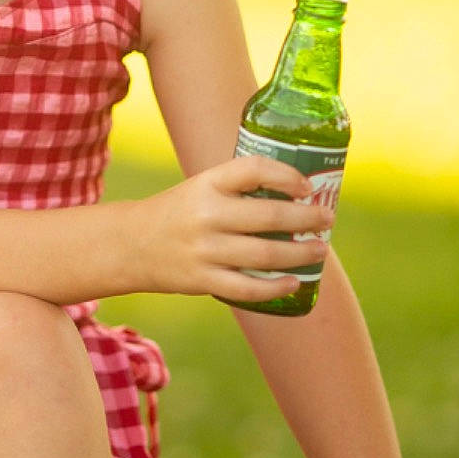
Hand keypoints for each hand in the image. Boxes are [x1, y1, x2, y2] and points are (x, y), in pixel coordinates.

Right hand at [134, 158, 332, 302]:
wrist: (131, 245)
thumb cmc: (179, 213)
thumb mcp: (200, 188)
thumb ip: (238, 189)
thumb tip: (296, 193)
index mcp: (206, 183)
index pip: (253, 169)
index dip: (286, 176)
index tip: (307, 186)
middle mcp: (206, 214)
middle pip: (270, 217)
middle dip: (307, 219)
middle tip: (327, 218)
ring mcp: (204, 250)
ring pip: (265, 255)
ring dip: (301, 254)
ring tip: (320, 250)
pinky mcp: (203, 280)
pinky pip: (248, 288)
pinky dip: (276, 287)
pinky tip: (294, 282)